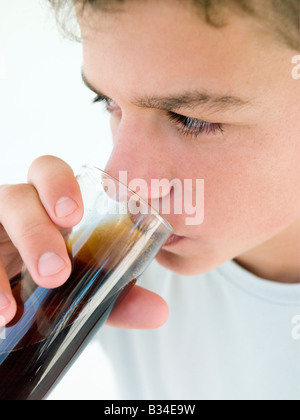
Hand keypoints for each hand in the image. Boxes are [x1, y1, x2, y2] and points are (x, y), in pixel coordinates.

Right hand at [0, 156, 167, 327]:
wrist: (14, 304)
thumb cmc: (53, 282)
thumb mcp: (85, 288)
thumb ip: (117, 296)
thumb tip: (160, 312)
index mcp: (46, 207)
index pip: (48, 171)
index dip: (58, 184)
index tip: (73, 216)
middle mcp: (14, 211)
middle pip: (16, 197)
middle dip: (35, 231)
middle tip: (55, 273)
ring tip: (12, 310)